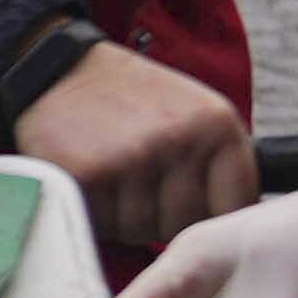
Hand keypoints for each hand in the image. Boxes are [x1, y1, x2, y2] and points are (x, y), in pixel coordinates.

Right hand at [14, 38, 262, 270]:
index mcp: (218, 124)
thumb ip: (218, 162)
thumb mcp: (193, 112)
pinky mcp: (90, 174)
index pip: (237, 204)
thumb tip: (232, 225)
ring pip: (142, 231)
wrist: (60, 67)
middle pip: (186, 224)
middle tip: (141, 184)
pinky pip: (104, 224)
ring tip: (114, 177)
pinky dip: (95, 212)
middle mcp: (180, 139)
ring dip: (125, 217)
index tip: (193, 206)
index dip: (213, 214)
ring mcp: (134, 158)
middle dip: (162, 217)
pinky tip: (92, 180)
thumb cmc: (130, 97)